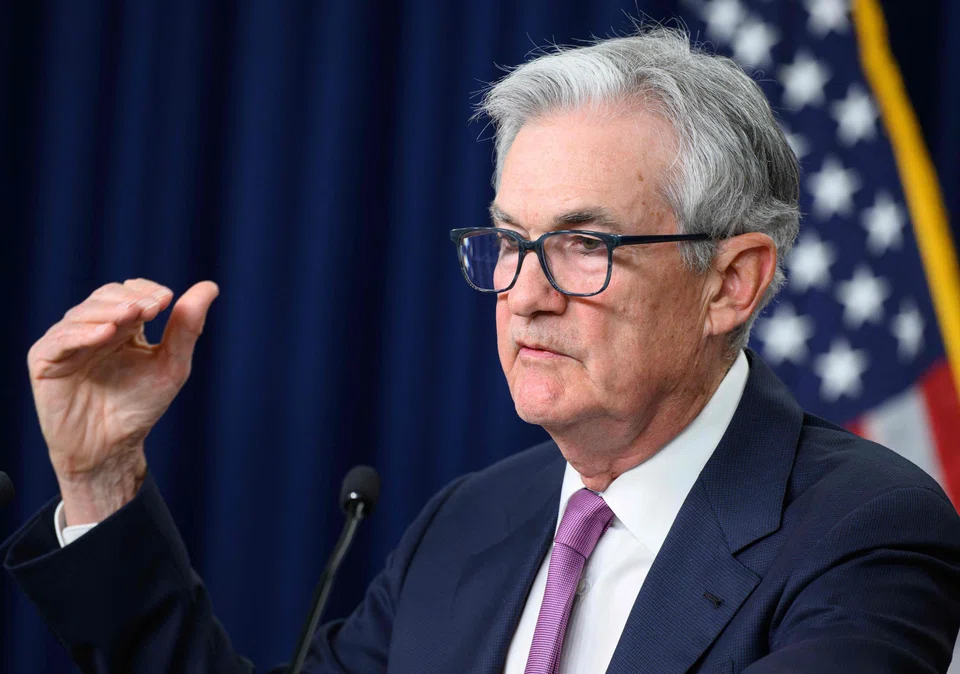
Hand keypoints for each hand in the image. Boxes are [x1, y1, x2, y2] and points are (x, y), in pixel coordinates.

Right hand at [27, 279, 219, 524]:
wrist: (112, 448)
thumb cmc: (140, 408)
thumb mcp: (171, 365)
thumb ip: (187, 327)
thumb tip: (210, 286)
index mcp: (121, 327)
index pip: (130, 293)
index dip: (146, 291)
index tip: (166, 300)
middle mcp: (92, 329)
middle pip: (106, 298)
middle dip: (131, 300)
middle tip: (154, 307)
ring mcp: (67, 343)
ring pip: (83, 313)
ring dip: (109, 310)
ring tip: (132, 314)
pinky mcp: (45, 361)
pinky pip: (59, 339)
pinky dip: (82, 333)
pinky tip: (106, 333)